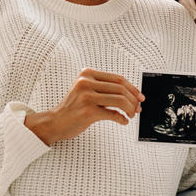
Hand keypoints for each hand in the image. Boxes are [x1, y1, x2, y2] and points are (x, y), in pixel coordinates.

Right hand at [25, 68, 144, 144]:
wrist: (55, 122)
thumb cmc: (73, 107)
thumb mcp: (86, 90)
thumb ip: (104, 88)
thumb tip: (132, 94)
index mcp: (87, 74)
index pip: (118, 78)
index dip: (132, 87)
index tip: (139, 96)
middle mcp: (86, 82)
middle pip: (120, 88)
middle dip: (133, 99)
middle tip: (138, 108)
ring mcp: (86, 97)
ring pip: (119, 100)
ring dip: (130, 109)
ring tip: (131, 115)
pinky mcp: (87, 111)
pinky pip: (113, 114)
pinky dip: (121, 118)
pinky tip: (123, 121)